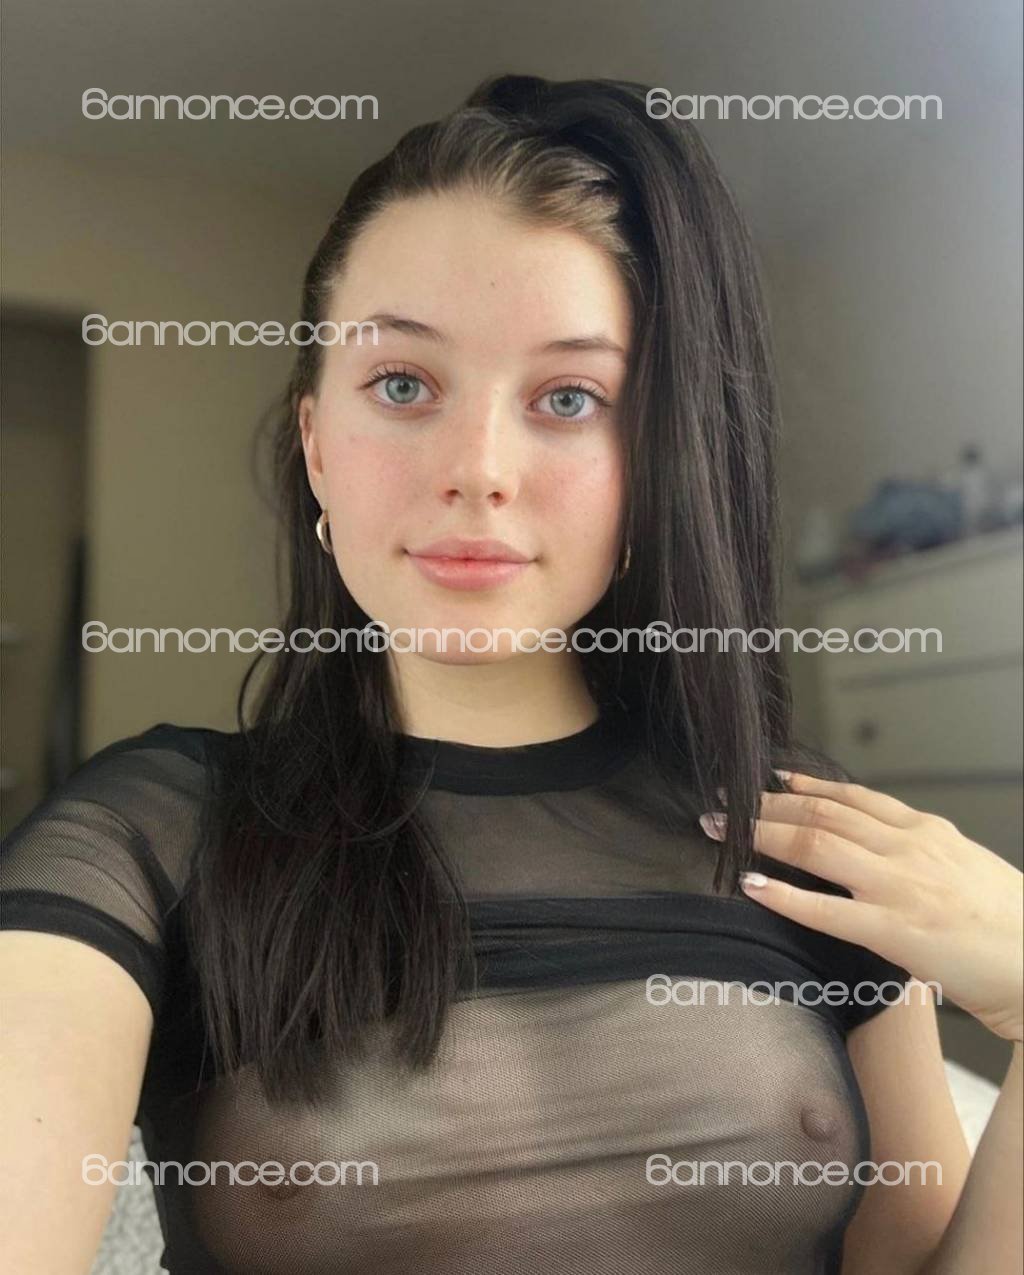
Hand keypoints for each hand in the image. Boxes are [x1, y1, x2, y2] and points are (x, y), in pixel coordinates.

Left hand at [700, 771, 1023, 1042]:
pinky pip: (826, 910)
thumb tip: (879, 844)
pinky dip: (784, 895)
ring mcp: (900, 887)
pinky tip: (752, 884)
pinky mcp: (896, 931)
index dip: (805, 787)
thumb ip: (920, 850)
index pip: (853, 797)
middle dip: (767, 806)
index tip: (770, 780)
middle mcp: (909, 848)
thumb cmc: (1010, 922)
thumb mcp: (964, 864)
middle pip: (822, 814)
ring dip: (762, 834)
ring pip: (816, 846)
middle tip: (726, 802)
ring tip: (722, 831)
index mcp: (926, 831)